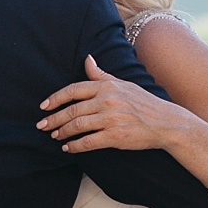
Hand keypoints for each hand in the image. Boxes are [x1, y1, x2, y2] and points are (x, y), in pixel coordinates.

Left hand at [37, 55, 190, 152]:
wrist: (165, 122)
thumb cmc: (143, 102)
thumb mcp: (122, 84)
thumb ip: (101, 75)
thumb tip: (87, 59)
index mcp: (107, 86)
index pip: (74, 90)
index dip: (55, 99)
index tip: (43, 106)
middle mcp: (107, 100)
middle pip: (72, 110)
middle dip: (54, 118)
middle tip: (42, 125)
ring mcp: (111, 119)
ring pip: (77, 126)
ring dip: (62, 132)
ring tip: (54, 136)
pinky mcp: (115, 136)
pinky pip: (88, 142)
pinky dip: (74, 146)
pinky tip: (68, 148)